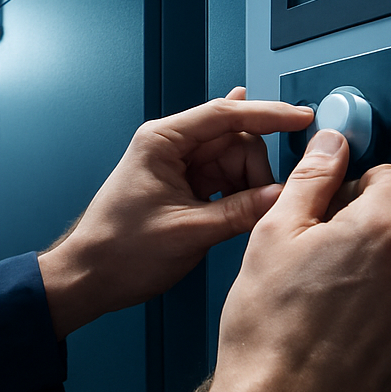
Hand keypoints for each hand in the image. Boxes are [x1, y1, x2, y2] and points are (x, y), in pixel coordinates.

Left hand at [37, 87, 313, 339]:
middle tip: (270, 201)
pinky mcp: (186, 188)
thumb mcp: (188, 232)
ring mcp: (180, 167)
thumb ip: (239, 212)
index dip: (268, 114)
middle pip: (235, 139)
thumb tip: (282, 196)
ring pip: (235, 162)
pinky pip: (226, 181)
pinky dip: (242, 194)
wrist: (90, 277)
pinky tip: (251, 206)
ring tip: (254, 213)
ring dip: (252, 185)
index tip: (300, 117)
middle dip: (258, 168)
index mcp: (162, 142)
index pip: (224, 114)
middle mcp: (171, 147)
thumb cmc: (119, 251)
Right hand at [194, 129, 390, 391]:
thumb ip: (311, 179)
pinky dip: (379, 320)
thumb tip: (331, 145)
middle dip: (360, 235)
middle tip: (314, 259)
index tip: (337, 198)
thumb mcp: (273, 235)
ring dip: (372, 279)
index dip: (357, 183)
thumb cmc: (269, 334)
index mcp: (382, 230)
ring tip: (322, 304)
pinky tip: (338, 333)